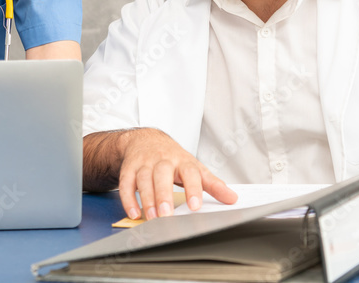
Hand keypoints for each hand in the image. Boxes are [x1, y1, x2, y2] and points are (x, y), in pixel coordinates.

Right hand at [117, 128, 237, 219]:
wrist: (146, 140)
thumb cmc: (173, 158)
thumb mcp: (195, 167)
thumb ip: (213, 184)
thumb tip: (232, 198)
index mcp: (183, 161)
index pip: (190, 173)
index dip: (193, 189)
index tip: (196, 206)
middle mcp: (163, 160)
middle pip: (162, 174)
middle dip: (164, 195)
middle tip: (167, 215)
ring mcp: (144, 163)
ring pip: (144, 179)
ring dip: (147, 199)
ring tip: (152, 217)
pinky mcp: (129, 168)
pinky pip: (126, 183)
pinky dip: (128, 199)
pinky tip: (134, 213)